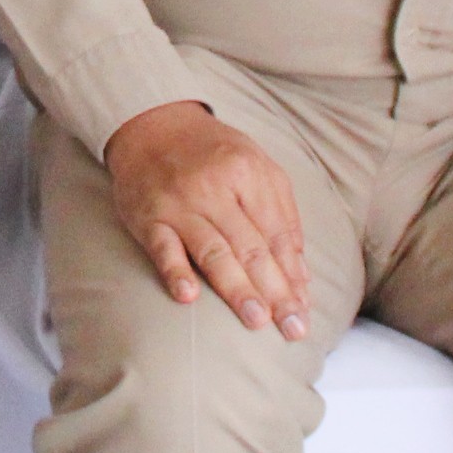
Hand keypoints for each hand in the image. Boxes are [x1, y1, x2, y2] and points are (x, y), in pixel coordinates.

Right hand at [103, 102, 309, 336]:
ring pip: (213, 252)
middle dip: (275, 291)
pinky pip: (162, 248)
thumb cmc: (212, 153)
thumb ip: (282, 215)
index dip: (292, 275)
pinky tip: (188, 296)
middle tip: (292, 329)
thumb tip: (301, 274)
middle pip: (250, 247)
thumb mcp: (257, 167)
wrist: (152, 124)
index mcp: (248, 173)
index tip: (304, 310)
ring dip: (236, 288)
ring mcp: (179, 204)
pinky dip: (175, 271)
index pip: (277, 233)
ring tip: (257, 320)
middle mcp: (214, 188)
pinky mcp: (148, 217)